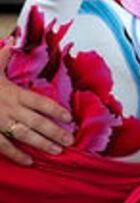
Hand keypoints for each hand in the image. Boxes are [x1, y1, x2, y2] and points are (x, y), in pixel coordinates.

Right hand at [0, 44, 73, 165]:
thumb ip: (2, 57)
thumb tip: (11, 40)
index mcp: (13, 93)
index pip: (40, 102)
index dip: (56, 110)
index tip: (69, 118)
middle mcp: (9, 108)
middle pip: (37, 121)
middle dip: (55, 131)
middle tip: (70, 140)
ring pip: (24, 135)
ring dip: (42, 143)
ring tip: (56, 151)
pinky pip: (4, 146)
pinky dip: (16, 154)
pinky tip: (29, 161)